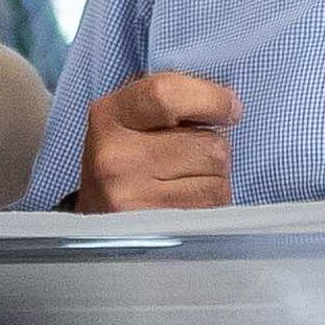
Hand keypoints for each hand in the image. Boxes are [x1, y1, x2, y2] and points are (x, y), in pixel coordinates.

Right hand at [78, 70, 238, 211]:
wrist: (94, 219)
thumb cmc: (125, 160)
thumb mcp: (132, 118)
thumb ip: (175, 100)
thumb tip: (229, 105)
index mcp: (110, 116)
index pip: (167, 95)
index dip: (211, 100)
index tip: (229, 109)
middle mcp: (115, 157)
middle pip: (209, 145)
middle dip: (213, 149)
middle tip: (191, 157)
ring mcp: (131, 197)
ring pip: (217, 182)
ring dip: (214, 181)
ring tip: (185, 182)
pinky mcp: (152, 230)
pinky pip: (211, 212)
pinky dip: (210, 206)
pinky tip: (185, 204)